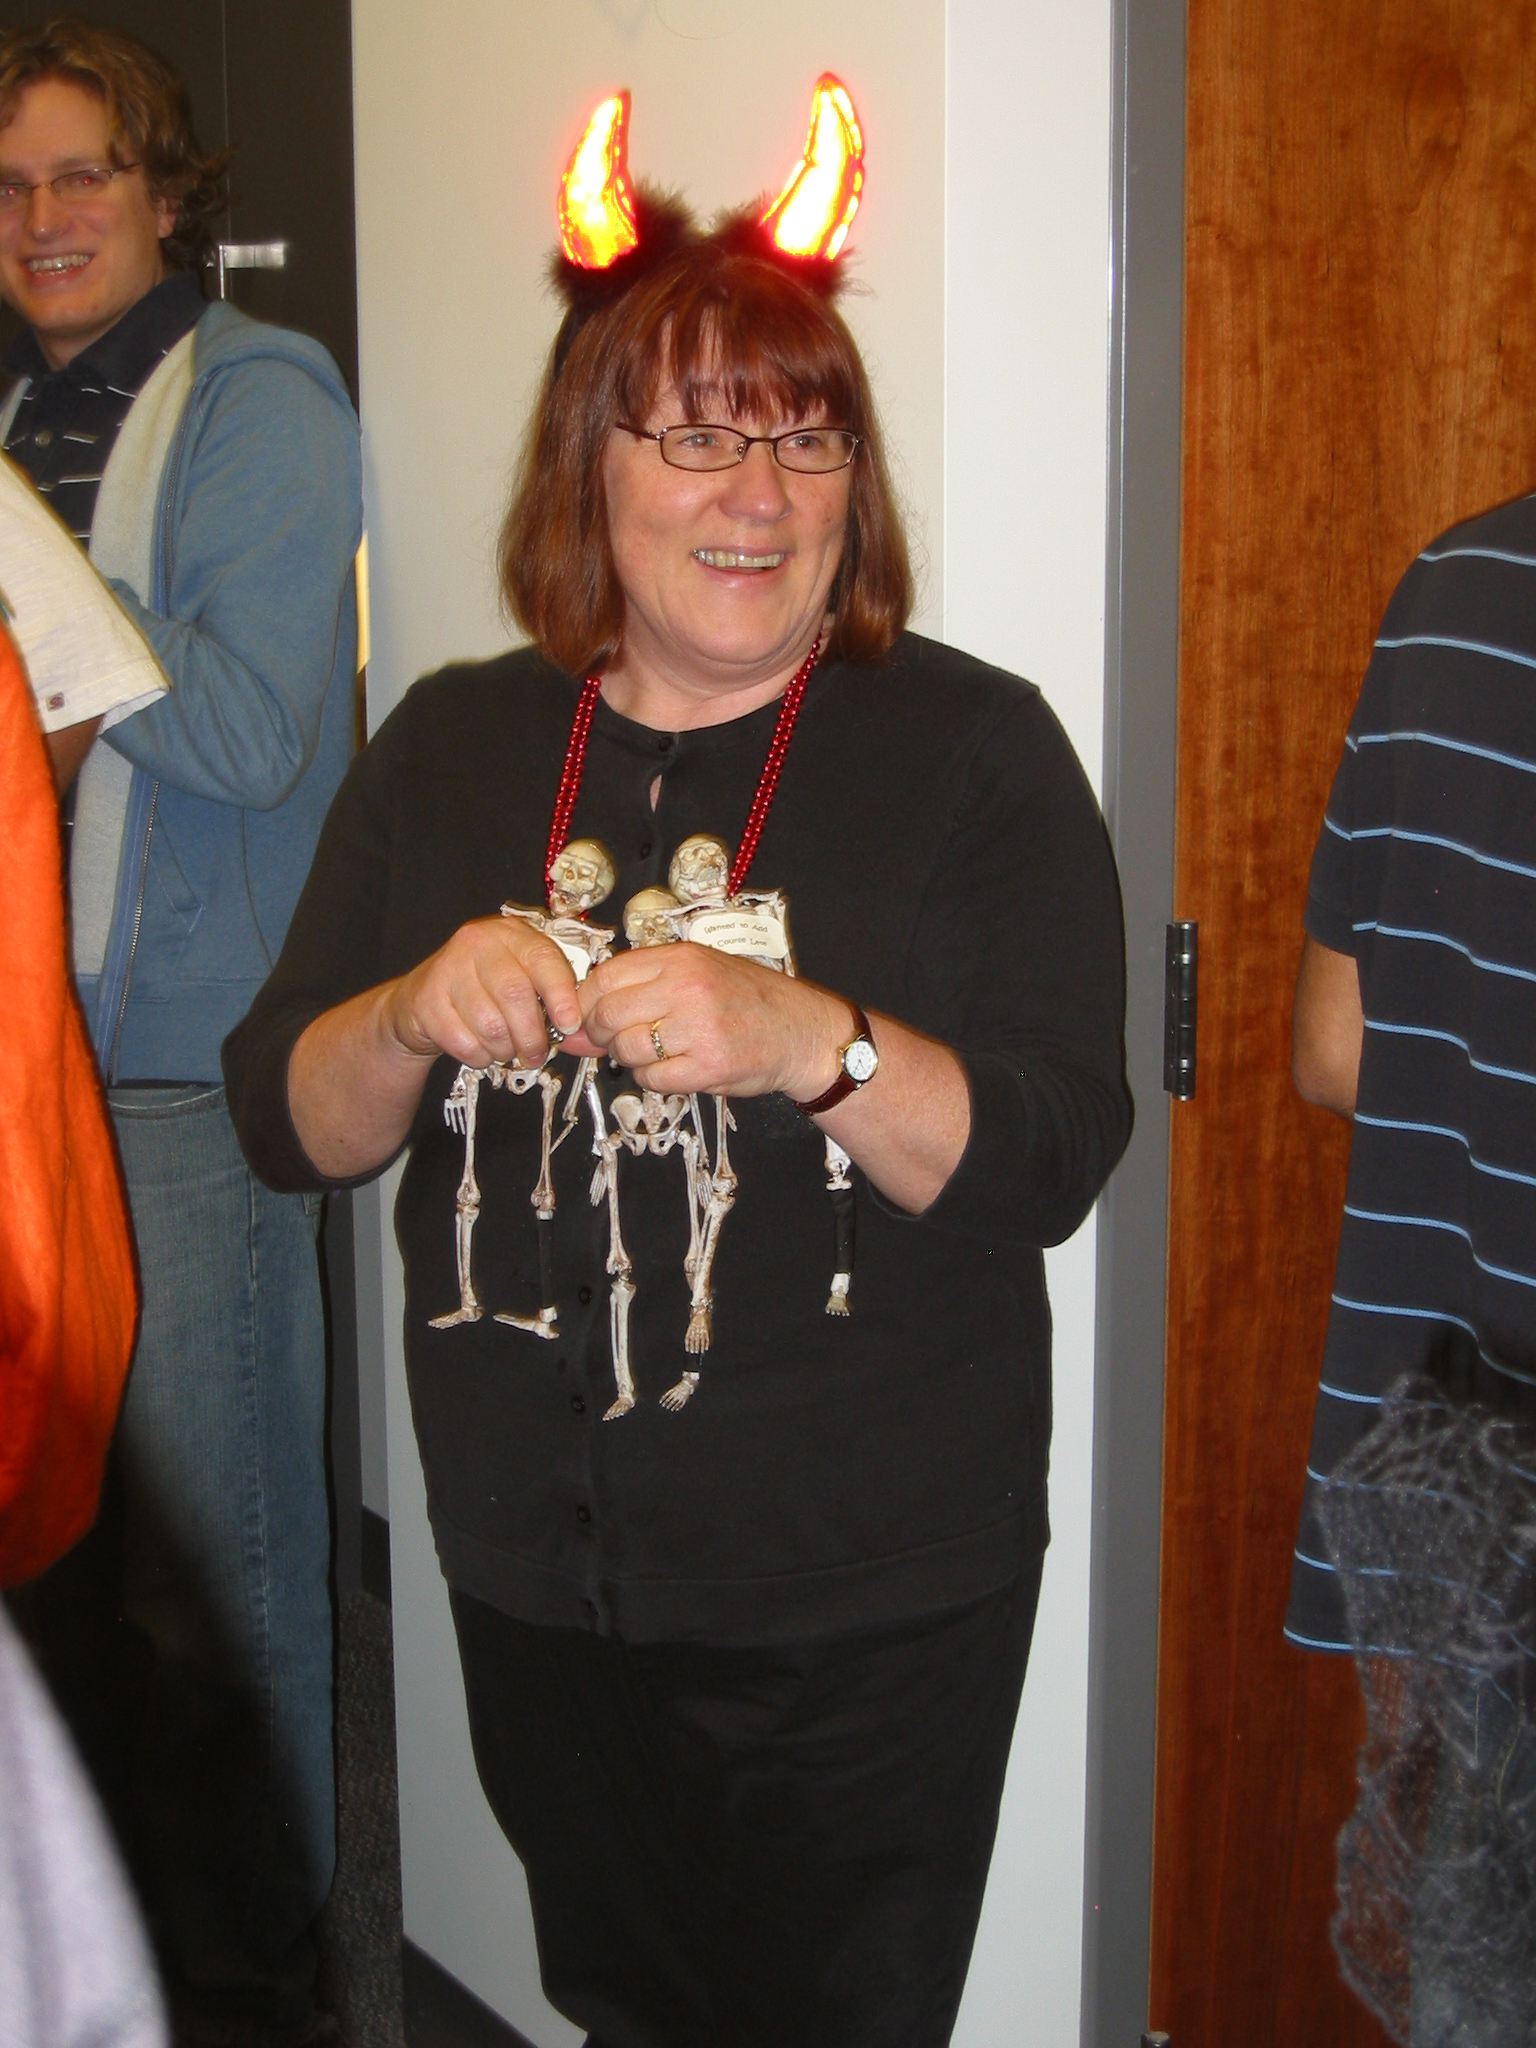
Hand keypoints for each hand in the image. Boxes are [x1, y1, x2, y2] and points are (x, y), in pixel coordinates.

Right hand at [381, 917, 599, 1071]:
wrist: (421, 1001)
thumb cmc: (482, 992)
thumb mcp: (520, 980)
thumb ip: (550, 998)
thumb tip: (582, 1031)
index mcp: (510, 935)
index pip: (543, 958)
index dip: (561, 994)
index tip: (571, 1023)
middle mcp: (477, 943)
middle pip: (515, 994)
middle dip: (533, 1034)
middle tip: (536, 1054)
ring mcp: (447, 969)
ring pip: (490, 1024)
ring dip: (505, 1049)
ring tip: (507, 1050)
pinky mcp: (426, 1001)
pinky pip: (464, 1042)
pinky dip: (480, 1056)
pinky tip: (480, 1048)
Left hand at [578, 944, 851, 1100]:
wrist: (800, 1030)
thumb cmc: (745, 1000)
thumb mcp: (694, 976)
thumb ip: (635, 994)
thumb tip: (571, 1033)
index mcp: (680, 958)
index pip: (605, 978)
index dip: (585, 1004)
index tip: (587, 1019)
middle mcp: (687, 988)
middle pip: (609, 1016)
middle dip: (600, 1036)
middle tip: (613, 1042)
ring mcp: (699, 1028)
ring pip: (627, 1050)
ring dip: (629, 1059)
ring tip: (653, 1054)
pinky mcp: (709, 1067)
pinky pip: (653, 1079)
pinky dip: (653, 1079)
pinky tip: (672, 1069)